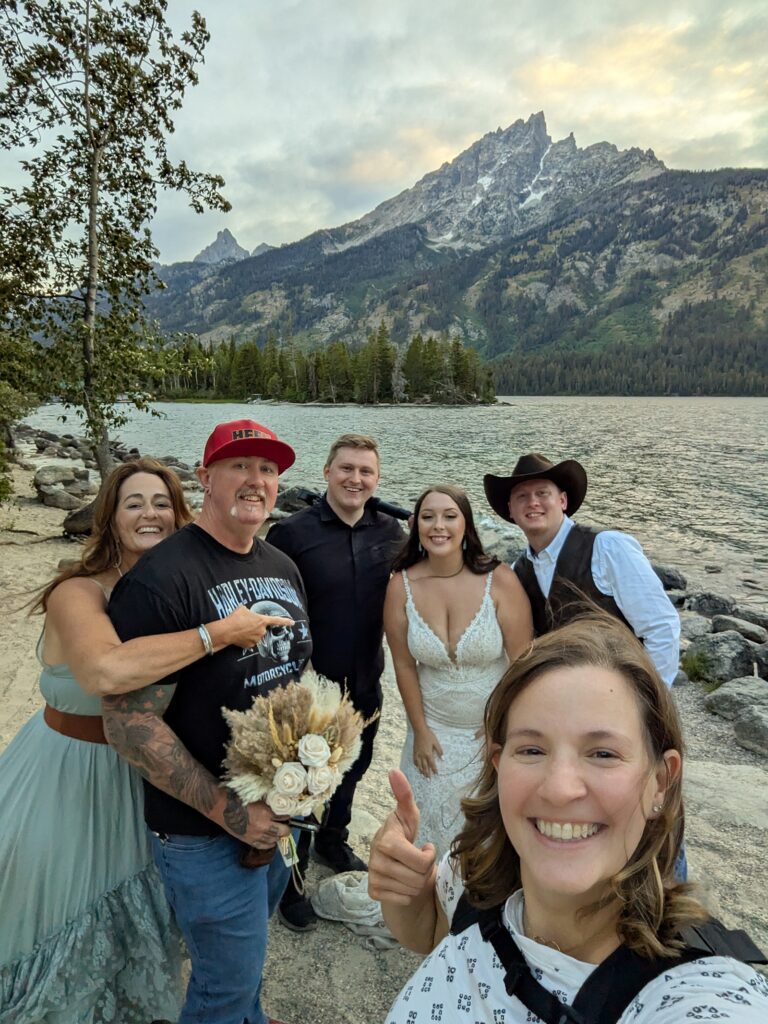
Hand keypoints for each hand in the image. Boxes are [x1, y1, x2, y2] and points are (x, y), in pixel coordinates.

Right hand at [219, 605, 293, 649]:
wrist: (227, 630)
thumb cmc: (235, 618)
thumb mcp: (243, 609)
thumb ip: (249, 611)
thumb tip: (248, 613)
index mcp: (262, 620)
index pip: (276, 620)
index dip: (285, 621)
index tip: (292, 622)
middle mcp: (261, 630)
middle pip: (262, 628)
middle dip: (256, 627)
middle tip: (246, 624)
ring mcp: (257, 639)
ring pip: (256, 635)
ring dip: (251, 633)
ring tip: (241, 629)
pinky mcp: (251, 645)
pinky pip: (251, 641)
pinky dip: (246, 639)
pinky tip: (240, 636)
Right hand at [241, 800, 290, 849]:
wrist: (223, 809)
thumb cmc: (239, 800)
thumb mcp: (258, 800)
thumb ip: (268, 806)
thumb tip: (278, 809)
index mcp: (266, 813)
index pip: (284, 817)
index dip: (287, 816)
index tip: (287, 815)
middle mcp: (263, 826)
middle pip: (283, 831)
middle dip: (286, 828)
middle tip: (285, 825)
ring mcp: (257, 835)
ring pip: (275, 839)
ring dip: (278, 835)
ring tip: (278, 832)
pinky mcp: (250, 841)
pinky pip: (264, 846)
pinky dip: (269, 843)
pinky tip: (271, 840)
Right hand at [369, 769, 435, 905]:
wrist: (388, 859)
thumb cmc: (402, 834)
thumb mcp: (409, 815)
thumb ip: (404, 794)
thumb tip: (394, 770)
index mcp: (386, 841)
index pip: (421, 861)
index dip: (428, 856)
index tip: (425, 847)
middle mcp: (376, 860)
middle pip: (419, 878)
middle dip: (424, 871)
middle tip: (417, 861)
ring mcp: (373, 877)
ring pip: (412, 891)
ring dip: (416, 882)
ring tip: (410, 870)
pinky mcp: (373, 892)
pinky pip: (403, 900)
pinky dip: (407, 893)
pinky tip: (401, 881)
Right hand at [413, 727, 442, 777]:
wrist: (420, 730)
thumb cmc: (429, 736)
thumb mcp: (436, 743)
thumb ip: (439, 751)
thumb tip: (443, 759)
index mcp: (429, 754)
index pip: (432, 764)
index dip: (434, 770)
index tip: (436, 774)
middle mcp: (423, 755)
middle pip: (425, 767)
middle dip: (427, 773)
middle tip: (428, 779)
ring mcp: (418, 754)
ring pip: (419, 765)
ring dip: (421, 771)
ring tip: (423, 775)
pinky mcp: (414, 751)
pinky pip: (414, 760)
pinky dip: (416, 765)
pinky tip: (417, 767)